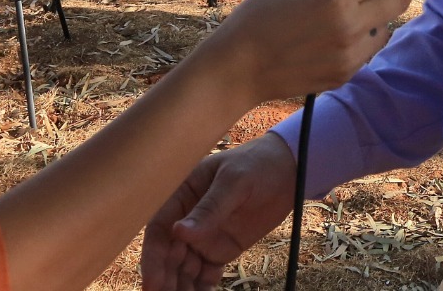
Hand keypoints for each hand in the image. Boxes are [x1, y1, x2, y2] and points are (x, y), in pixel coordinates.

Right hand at [141, 136, 297, 290]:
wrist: (289, 170)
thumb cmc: (257, 164)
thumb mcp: (234, 181)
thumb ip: (210, 208)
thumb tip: (179, 232)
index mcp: (182, 195)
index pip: (160, 230)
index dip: (153, 257)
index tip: (153, 281)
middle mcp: (188, 219)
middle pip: (168, 255)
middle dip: (165, 279)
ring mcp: (204, 237)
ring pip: (184, 268)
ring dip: (180, 286)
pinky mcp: (221, 251)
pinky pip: (205, 274)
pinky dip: (200, 288)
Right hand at [207, 0, 420, 103]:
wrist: (241, 66)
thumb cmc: (262, 13)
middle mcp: (351, 22)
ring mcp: (352, 52)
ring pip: (388, 25)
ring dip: (383, 12)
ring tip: (362, 6)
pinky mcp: (347, 73)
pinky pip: (371, 48)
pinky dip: (367, 35)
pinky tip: (346, 30)